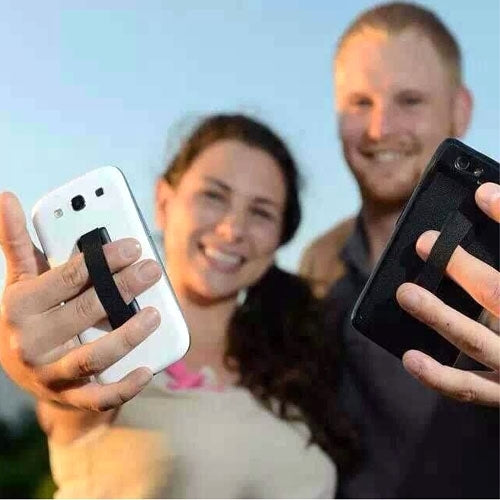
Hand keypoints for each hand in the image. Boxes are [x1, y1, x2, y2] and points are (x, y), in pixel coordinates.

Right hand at [0, 192, 162, 410]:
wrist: (24, 368)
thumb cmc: (31, 313)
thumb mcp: (21, 279)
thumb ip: (18, 242)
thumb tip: (6, 197)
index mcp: (19, 305)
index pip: (68, 277)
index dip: (103, 259)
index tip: (133, 245)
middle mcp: (31, 341)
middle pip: (86, 310)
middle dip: (123, 288)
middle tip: (152, 269)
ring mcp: (50, 372)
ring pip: (93, 355)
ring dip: (127, 335)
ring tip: (155, 314)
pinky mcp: (70, 395)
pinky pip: (98, 397)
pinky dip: (123, 387)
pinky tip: (147, 370)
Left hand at [397, 182, 499, 406]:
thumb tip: (488, 201)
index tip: (481, 193)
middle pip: (499, 294)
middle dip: (462, 267)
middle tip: (425, 242)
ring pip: (476, 340)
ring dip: (438, 315)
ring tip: (405, 293)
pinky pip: (469, 388)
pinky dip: (438, 375)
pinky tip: (409, 357)